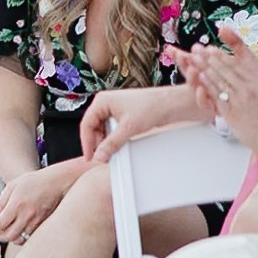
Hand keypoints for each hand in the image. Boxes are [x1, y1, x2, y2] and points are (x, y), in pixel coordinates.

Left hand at [0, 161, 79, 242]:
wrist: (56, 183)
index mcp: (16, 205)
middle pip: (9, 236)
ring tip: (6, 231)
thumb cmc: (35, 182)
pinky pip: (31, 238)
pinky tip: (19, 232)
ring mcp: (37, 222)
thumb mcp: (12, 186)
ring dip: (10, 238)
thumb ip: (1, 203)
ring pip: (20, 239)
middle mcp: (27, 216)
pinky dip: (22, 238)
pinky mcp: (44, 225)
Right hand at [80, 84, 202, 164]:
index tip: (90, 156)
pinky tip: (119, 144)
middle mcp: (106, 103)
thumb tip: (100, 155)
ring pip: (103, 128)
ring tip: (112, 151)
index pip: (86, 124)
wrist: (170, 104)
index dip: (86, 142)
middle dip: (97, 142)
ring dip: (106, 140)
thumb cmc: (151, 106)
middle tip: (102, 156)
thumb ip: (111, 143)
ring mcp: (114, 108)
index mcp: (101, 101)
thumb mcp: (128, 128)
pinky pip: (112, 128)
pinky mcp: (123, 114)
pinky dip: (114, 137)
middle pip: (93, 126)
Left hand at [181, 23, 257, 157]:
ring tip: (193, 57)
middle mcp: (248, 89)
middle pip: (226, 69)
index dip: (225, 55)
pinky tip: (198, 76)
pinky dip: (207, 84)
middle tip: (198, 48)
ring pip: (218, 79)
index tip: (214, 48)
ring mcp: (238, 99)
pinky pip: (216, 95)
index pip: (240, 64)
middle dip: (210, 57)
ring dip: (204, 67)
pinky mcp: (230, 111)